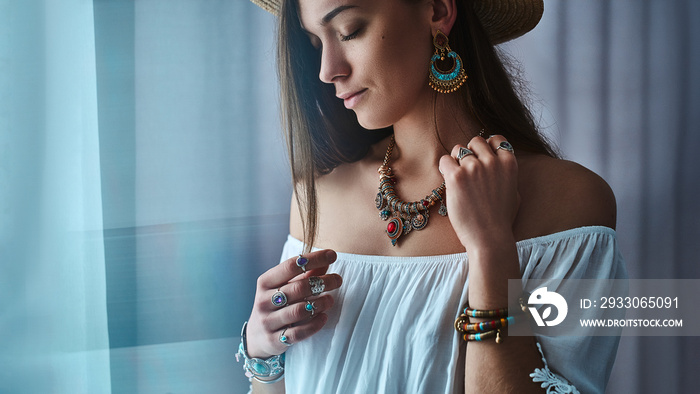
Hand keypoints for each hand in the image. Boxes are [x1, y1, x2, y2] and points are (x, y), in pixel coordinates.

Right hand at [245, 249, 341, 358]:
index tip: (332, 255)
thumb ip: (305, 274)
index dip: (314, 259)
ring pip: (299, 311)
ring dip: (320, 304)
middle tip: (338, 280)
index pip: (290, 266)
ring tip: (331, 299)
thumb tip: (327, 258)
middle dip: (322, 282)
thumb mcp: (284, 286)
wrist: (256, 336)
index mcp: (265, 282)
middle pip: (298, 288)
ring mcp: (268, 321)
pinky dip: (315, 325)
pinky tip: (324, 317)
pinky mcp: (274, 340)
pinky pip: (299, 333)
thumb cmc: (276, 304)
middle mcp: (264, 301)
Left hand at [438, 135, 519, 249]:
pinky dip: (444, 168)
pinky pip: (444, 160)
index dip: (487, 146)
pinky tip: (448, 181)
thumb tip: (498, 163)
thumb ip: (506, 174)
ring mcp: (474, 168)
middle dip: (470, 153)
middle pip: (475, 142)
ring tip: (458, 179)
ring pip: (458, 150)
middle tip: (467, 170)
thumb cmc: (501, 220)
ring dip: (456, 161)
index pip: (496, 139)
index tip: (481, 156)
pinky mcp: (456, 177)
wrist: (489, 237)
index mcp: (509, 163)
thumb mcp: (514, 192)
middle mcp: (492, 162)